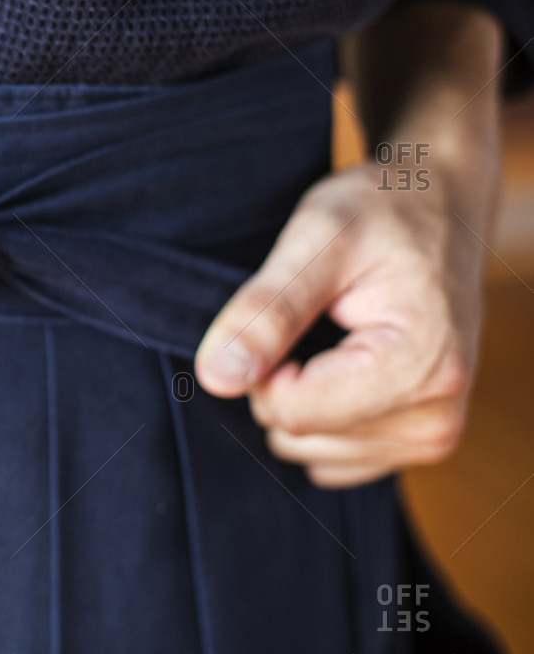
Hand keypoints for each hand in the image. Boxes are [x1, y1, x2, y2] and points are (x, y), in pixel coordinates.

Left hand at [194, 1, 502, 487]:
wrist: (440, 201)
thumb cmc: (376, 207)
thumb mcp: (312, 236)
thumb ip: (263, 306)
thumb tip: (213, 377)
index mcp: (421, 363)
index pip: (286, 411)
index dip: (258, 359)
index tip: (286, 302)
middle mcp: (439, 413)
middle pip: (292, 435)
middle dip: (277, 374)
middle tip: (312, 306)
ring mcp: (431, 432)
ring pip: (305, 449)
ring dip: (295, 389)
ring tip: (329, 321)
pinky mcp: (417, 435)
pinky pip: (326, 452)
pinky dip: (313, 406)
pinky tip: (335, 349)